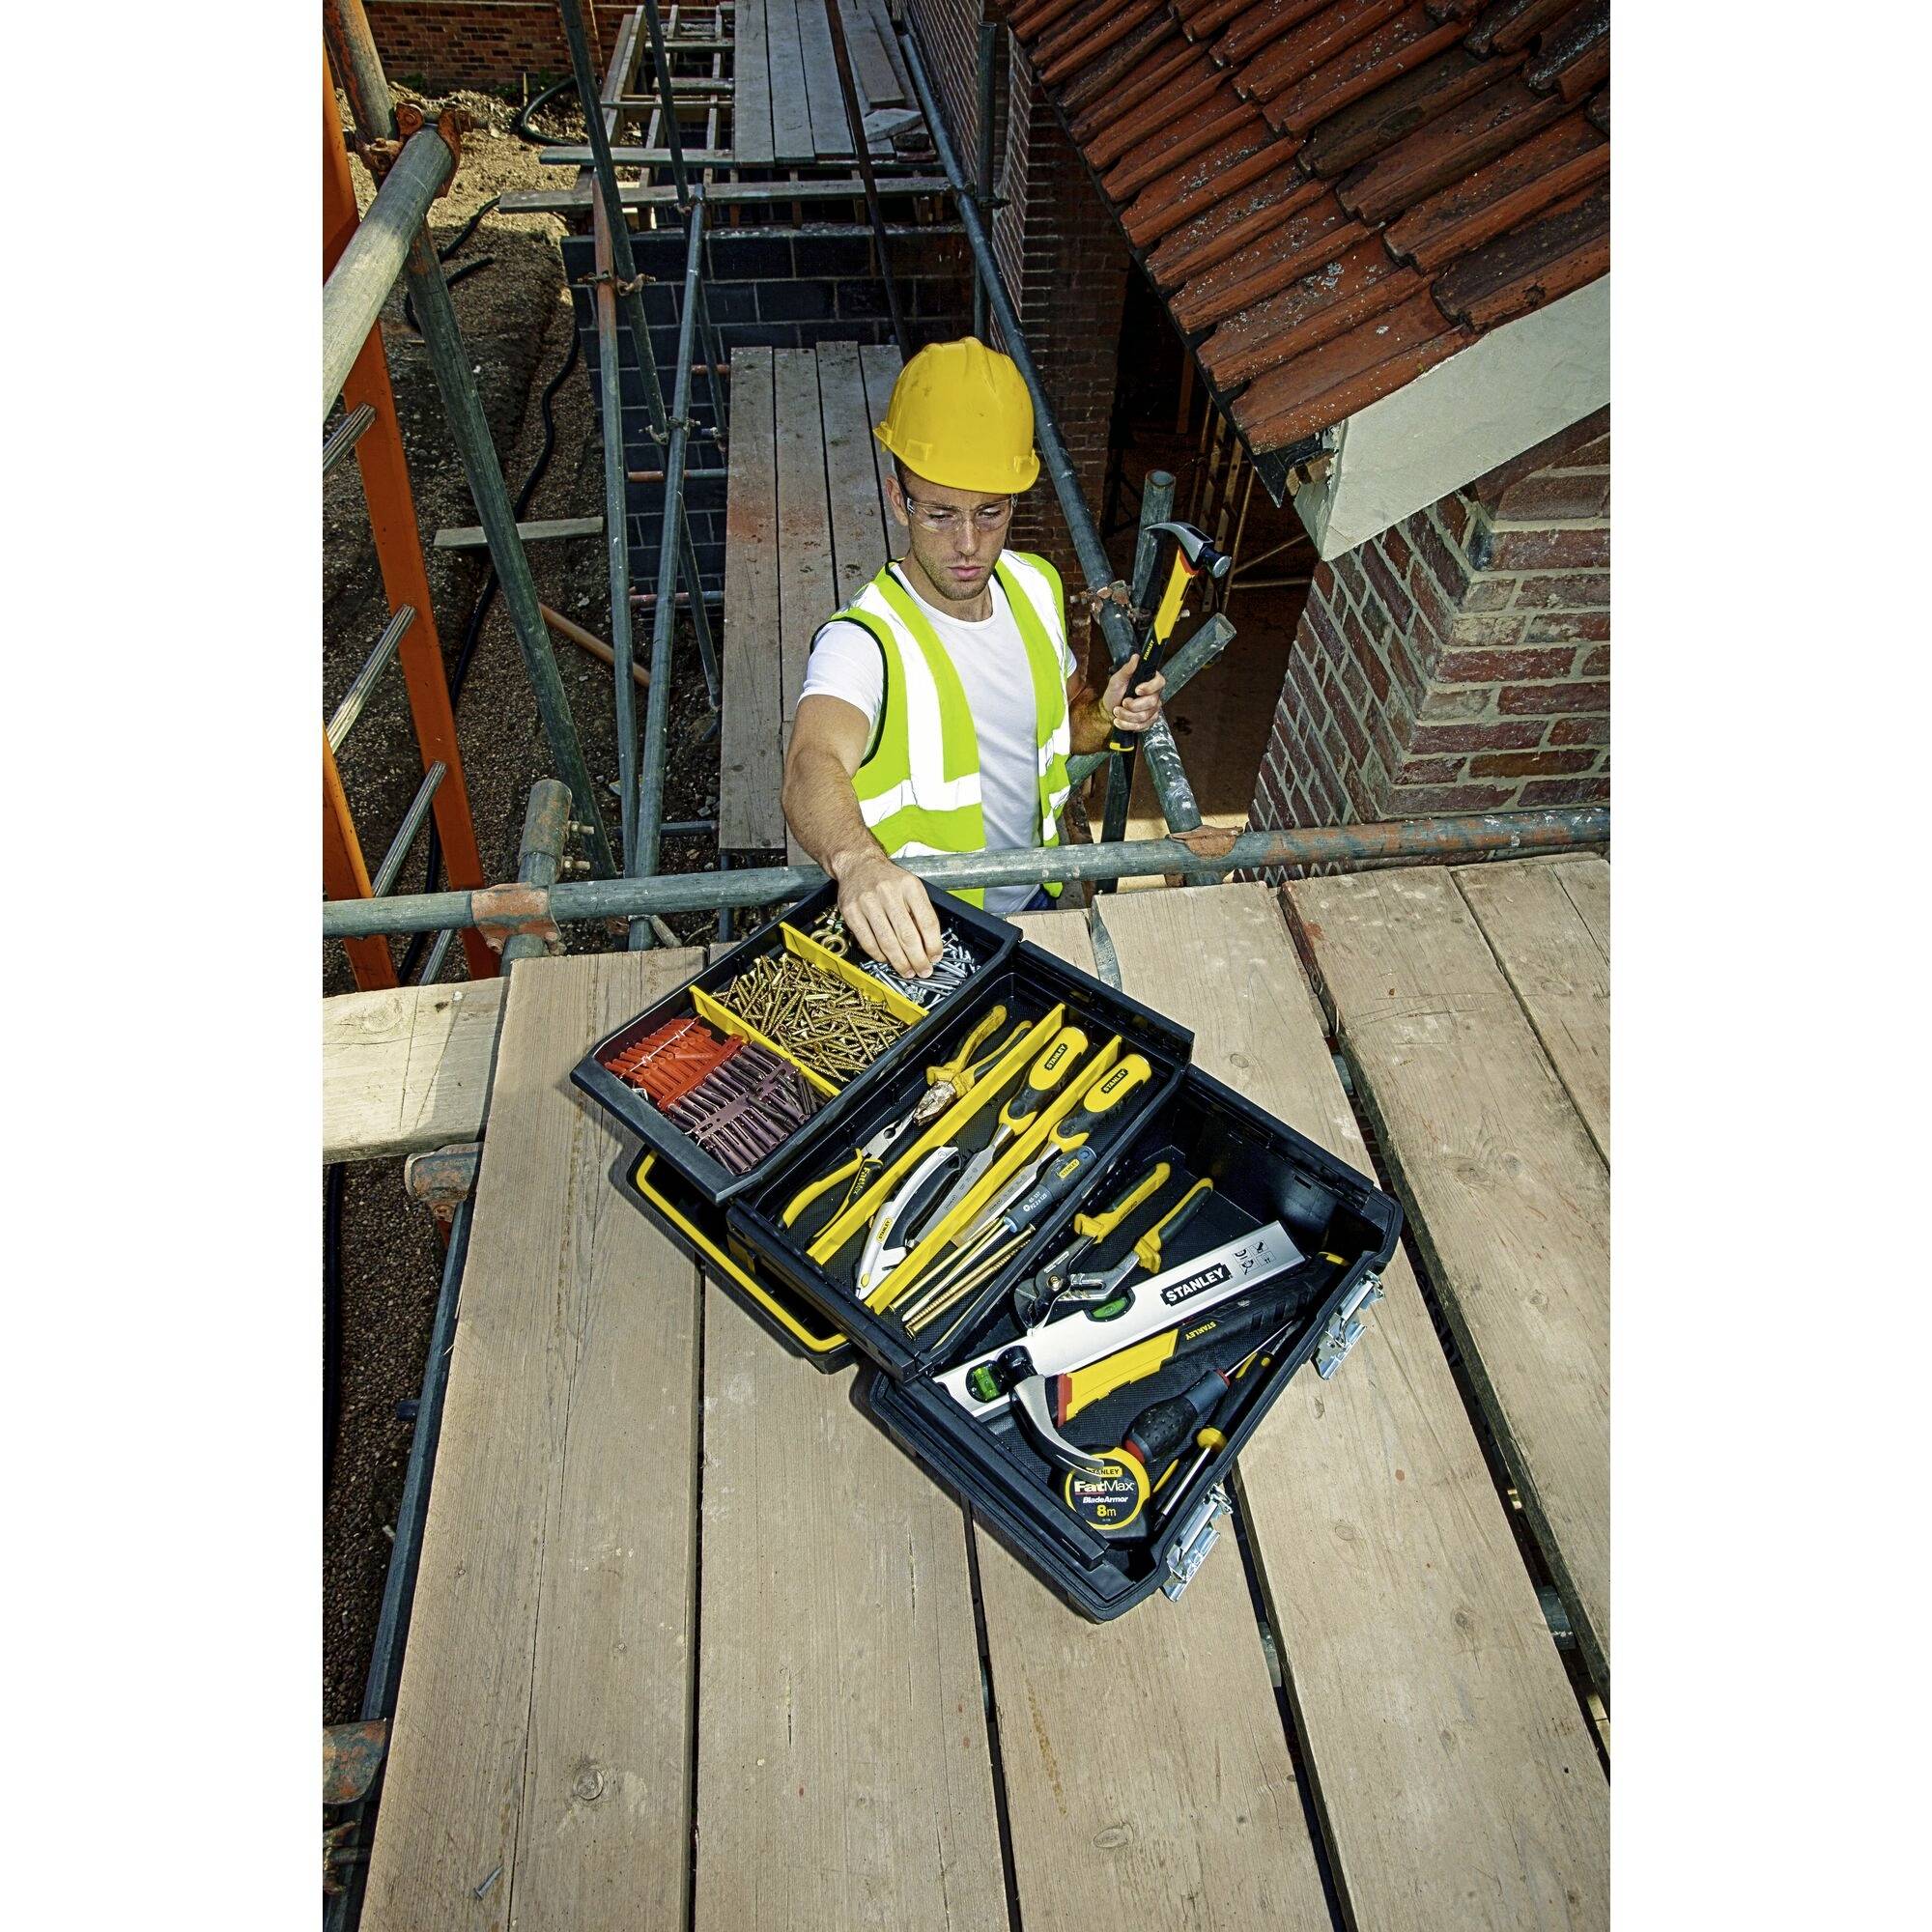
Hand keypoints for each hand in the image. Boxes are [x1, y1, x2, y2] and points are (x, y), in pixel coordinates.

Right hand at [831, 849, 942, 978]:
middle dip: (917, 959)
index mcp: (910, 886)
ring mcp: (868, 902)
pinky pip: (867, 941)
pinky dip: (879, 955)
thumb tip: (930, 946)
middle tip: (922, 971)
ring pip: (887, 941)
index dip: (933, 944)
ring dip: (899, 962)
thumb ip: (920, 912)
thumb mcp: (911, 888)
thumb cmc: (888, 880)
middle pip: (907, 935)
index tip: (935, 957)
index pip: (927, 921)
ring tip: (907, 971)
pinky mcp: (851, 912)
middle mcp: (889, 892)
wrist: (858, 865)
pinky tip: (886, 959)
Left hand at [1102, 653, 1165, 733]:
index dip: (1149, 687)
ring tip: (1116, 711)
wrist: (1109, 710)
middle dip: (1133, 705)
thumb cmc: (1115, 692)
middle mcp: (1155, 695)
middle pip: (1151, 702)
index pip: (1159, 682)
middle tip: (1122, 703)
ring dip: (1127, 716)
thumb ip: (1127, 669)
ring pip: (1145, 716)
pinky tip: (1119, 721)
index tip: (1136, 690)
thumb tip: (1136, 657)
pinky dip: (1127, 725)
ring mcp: (1153, 709)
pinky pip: (1142, 726)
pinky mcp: (1149, 721)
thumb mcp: (1117, 679)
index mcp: (1150, 681)